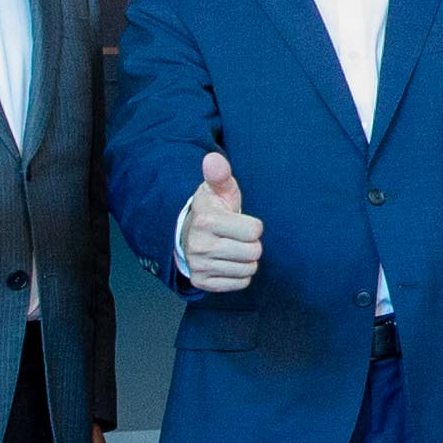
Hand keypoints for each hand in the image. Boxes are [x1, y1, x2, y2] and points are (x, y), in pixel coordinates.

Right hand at [175, 150, 262, 292]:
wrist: (187, 235)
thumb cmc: (212, 210)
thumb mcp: (217, 190)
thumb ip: (220, 174)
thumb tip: (213, 159)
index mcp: (206, 221)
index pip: (255, 230)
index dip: (252, 225)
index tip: (237, 221)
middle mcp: (200, 245)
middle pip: (254, 252)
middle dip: (250, 243)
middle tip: (235, 237)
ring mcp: (199, 266)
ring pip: (248, 269)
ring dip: (245, 259)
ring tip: (231, 248)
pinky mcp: (202, 282)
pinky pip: (240, 283)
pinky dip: (239, 274)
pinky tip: (227, 262)